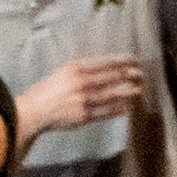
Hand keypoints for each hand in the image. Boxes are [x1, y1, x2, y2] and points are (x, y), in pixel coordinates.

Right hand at [16, 55, 145, 135]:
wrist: (35, 111)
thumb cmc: (49, 89)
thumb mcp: (64, 71)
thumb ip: (84, 69)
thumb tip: (108, 67)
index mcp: (76, 68)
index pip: (107, 62)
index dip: (124, 60)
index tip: (135, 60)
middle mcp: (82, 83)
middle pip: (114, 77)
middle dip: (130, 75)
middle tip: (141, 74)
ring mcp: (84, 101)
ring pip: (114, 95)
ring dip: (129, 92)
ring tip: (138, 90)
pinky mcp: (85, 116)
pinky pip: (107, 112)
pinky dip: (119, 109)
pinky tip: (126, 107)